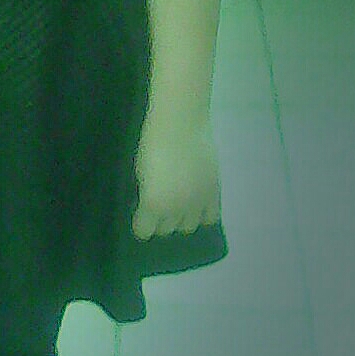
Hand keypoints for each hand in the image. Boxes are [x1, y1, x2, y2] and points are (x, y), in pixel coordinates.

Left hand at [131, 109, 221, 239]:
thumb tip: (149, 204)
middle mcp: (176, 210)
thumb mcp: (140, 171)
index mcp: (153, 205)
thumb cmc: (152, 142)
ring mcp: (197, 203)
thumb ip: (146, 193)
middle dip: (160, 222)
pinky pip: (211, 217)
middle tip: (158, 208)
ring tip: (177, 207)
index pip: (144, 232)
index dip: (141, 225)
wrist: (181, 123)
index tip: (140, 217)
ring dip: (181, 219)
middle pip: (167, 230)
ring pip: (189, 226)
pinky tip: (196, 205)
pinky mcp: (214, 192)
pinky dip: (203, 214)